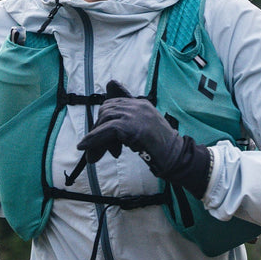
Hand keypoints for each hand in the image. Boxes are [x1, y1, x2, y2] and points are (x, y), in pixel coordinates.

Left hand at [77, 80, 211, 196]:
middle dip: (98, 130)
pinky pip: (106, 130)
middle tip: (98, 150)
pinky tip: (85, 148)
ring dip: (96, 139)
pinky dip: (93, 139)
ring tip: (95, 156)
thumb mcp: (142, 128)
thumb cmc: (160, 146)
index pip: (113, 103)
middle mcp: (137, 105)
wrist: (175, 155)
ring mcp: (135, 114)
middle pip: (106, 111)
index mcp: (140, 103)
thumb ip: (127, 121)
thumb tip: (106, 119)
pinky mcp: (131, 126)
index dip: (103, 120)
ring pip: (104, 120)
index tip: (98, 134)